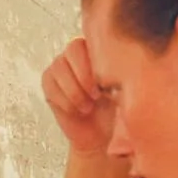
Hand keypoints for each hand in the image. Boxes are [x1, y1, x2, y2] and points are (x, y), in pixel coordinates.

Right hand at [42, 38, 117, 155]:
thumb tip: (118, 69)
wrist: (101, 137)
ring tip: (87, 107)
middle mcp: (80, 55)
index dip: (95, 63)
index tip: (103, 87)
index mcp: (101, 51)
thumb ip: (122, 77)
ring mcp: (63, 67)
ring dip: (73, 90)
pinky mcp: (51, 83)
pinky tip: (75, 110)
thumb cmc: (117, 114)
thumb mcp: (127, 94)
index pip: (94, 40)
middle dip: (83, 76)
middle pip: (73, 49)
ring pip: (59, 66)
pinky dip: (62, 99)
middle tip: (95, 97)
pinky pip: (49, 83)